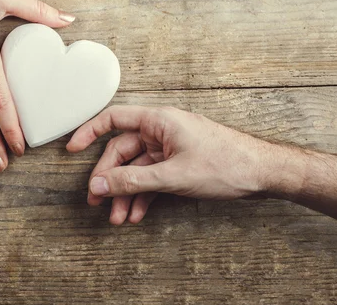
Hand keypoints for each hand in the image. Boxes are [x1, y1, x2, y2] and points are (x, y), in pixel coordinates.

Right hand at [67, 106, 271, 224]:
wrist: (263, 174)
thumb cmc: (227, 163)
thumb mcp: (173, 176)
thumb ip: (133, 181)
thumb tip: (100, 185)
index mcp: (159, 121)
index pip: (114, 119)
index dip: (89, 132)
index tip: (72, 149)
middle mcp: (161, 131)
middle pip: (122, 152)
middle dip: (110, 179)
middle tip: (98, 201)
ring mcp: (170, 148)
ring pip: (136, 169)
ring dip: (126, 193)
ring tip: (118, 217)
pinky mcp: (178, 164)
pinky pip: (151, 178)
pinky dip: (143, 195)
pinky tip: (137, 214)